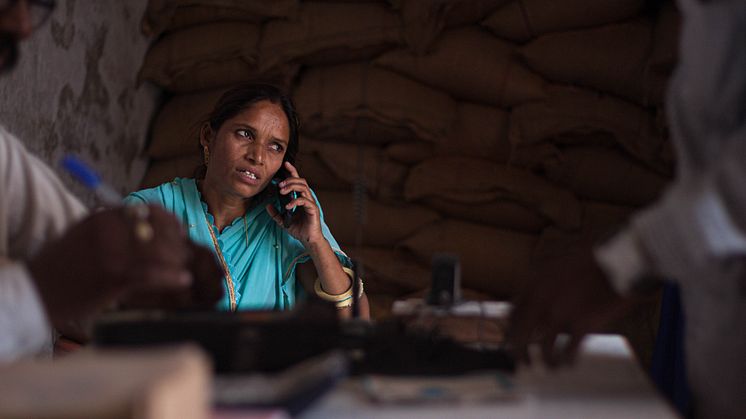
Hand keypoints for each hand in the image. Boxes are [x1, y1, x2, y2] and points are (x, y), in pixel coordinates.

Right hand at [27, 205, 221, 331]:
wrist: (35, 290)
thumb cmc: (62, 266)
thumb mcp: (85, 234)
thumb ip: (114, 227)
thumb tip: (151, 228)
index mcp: (102, 216)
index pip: (149, 211)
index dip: (171, 222)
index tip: (180, 233)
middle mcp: (109, 230)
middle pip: (159, 230)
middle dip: (177, 244)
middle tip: (185, 256)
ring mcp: (112, 253)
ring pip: (160, 251)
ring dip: (178, 261)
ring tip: (185, 270)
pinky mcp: (114, 277)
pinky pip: (153, 273)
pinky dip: (172, 277)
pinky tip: (183, 280)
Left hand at [266, 161, 323, 245]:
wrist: (308, 240)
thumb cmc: (299, 230)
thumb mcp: (283, 221)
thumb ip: (276, 214)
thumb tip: (268, 205)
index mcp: (300, 198)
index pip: (297, 181)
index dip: (292, 171)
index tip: (285, 164)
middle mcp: (307, 198)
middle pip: (301, 181)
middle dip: (290, 179)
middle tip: (279, 184)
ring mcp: (310, 203)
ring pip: (304, 188)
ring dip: (292, 187)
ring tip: (282, 191)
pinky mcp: (313, 209)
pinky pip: (304, 201)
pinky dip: (295, 201)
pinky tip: (288, 206)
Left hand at [506, 246, 637, 366]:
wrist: (615, 261)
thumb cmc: (587, 262)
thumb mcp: (553, 266)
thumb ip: (538, 285)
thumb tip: (529, 305)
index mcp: (532, 285)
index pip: (511, 315)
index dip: (510, 331)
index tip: (512, 340)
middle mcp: (541, 301)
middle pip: (520, 335)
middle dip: (519, 352)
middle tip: (523, 361)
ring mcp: (560, 315)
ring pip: (544, 349)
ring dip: (547, 361)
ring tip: (551, 366)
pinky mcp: (582, 325)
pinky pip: (568, 352)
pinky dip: (567, 360)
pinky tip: (569, 363)